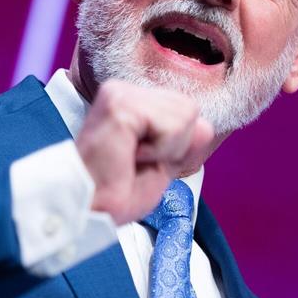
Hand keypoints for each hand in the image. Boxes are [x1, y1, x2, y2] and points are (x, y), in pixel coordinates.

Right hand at [75, 79, 213, 224]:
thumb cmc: (116, 191)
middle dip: (174, 145)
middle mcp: (123, 90)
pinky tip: (130, 156)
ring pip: (186, 114)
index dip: (176, 145)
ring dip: (166, 149)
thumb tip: (206, 125)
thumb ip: (185, 140)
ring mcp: (120, 94)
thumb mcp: (164, 163)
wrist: (90, 208)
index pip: (185, 109)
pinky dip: (160, 150)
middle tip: (137, 161)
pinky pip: (172, 125)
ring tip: (132, 159)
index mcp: (130, 99)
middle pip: (189, 108)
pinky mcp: (121, 105)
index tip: (141, 161)